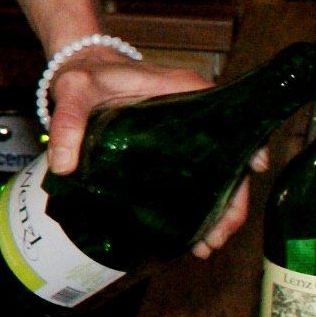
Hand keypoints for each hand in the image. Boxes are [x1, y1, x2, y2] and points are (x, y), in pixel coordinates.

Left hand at [44, 53, 267, 255]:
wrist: (82, 71)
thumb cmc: (86, 77)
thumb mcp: (74, 92)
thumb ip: (67, 124)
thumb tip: (64, 166)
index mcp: (184, 89)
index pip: (230, 118)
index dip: (245, 149)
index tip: (251, 175)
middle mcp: (195, 110)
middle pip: (230, 157)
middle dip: (230, 201)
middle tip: (214, 238)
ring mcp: (188, 131)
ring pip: (218, 173)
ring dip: (218, 210)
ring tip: (206, 245)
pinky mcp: (175, 147)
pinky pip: (198, 176)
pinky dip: (201, 205)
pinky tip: (193, 234)